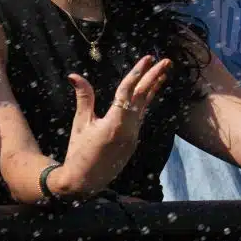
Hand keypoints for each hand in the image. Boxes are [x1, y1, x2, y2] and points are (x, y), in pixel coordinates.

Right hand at [51, 56, 170, 196]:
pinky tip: (150, 93)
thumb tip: (74, 75)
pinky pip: (141, 118)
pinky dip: (146, 103)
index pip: (128, 91)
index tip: (148, 58)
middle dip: (155, 77)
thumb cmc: (79, 152)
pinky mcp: (133, 142)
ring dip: (154, 89)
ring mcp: (133, 136)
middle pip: (143, 97)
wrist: (85, 182)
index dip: (138, 73)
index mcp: (114, 123)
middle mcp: (128, 129)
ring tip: (164, 73)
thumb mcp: (80, 124)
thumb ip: (83, 98)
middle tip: (165, 61)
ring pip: (145, 107)